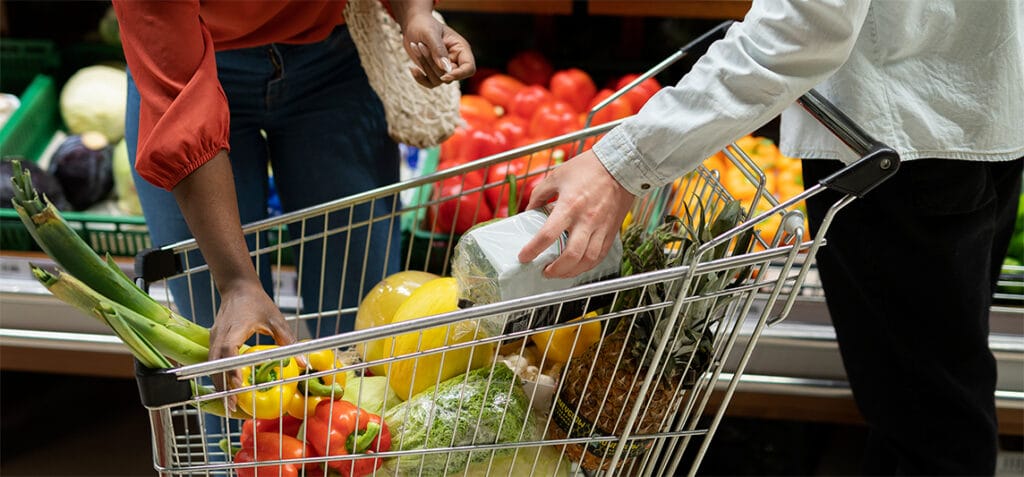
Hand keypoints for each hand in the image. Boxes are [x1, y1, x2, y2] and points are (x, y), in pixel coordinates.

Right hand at [208, 281, 298, 409]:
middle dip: (223, 386)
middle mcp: (219, 336)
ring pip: (212, 366)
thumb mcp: (276, 320)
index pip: (228, 352)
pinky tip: (227, 389)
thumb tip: (302, 362)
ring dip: (220, 384)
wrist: (238, 287)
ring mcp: (214, 339)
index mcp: (235, 329)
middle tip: (234, 406)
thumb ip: (288, 341)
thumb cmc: (258, 302)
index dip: (231, 369)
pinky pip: (213, 362)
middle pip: (216, 365)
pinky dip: (218, 376)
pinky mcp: (213, 341)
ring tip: (230, 404)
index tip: (238, 386)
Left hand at [400, 12, 475, 86]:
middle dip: (432, 64)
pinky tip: (412, 68)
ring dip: (425, 66)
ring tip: (415, 47)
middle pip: (450, 76)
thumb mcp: (430, 33)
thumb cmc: (424, 24)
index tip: (444, 75)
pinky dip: (420, 78)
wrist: (413, 25)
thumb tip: (445, 69)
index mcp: (461, 49)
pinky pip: (430, 83)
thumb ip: (438, 50)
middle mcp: (455, 61)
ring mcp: (444, 68)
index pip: (469, 68)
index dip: (459, 74)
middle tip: (420, 45)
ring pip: (439, 80)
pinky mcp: (434, 72)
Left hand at [518, 150, 635, 277]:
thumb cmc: (589, 168)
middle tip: (545, 271)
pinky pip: (600, 255)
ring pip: (588, 260)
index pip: (548, 235)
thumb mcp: (557, 176)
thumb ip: (540, 194)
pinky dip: (588, 265)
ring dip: (572, 272)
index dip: (533, 250)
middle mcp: (586, 220)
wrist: (621, 166)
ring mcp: (601, 227)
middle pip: (571, 255)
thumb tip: (529, 210)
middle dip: (555, 269)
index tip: (524, 257)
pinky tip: (578, 266)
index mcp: (569, 205)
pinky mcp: (612, 231)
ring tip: (560, 272)